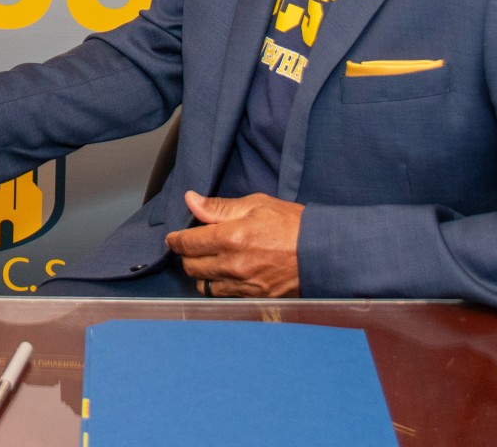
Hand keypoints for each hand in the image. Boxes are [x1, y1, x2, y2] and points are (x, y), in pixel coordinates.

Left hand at [164, 190, 304, 297]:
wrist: (323, 252)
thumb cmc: (292, 224)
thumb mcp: (256, 205)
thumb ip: (219, 207)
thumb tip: (191, 200)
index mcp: (230, 237)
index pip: (187, 243)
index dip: (175, 240)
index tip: (173, 238)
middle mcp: (232, 265)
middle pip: (191, 266)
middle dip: (187, 256)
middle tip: (193, 248)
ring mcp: (243, 284)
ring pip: (204, 285)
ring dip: (201, 274)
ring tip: (208, 263)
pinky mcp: (254, 297)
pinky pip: (223, 296)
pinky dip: (218, 287)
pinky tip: (224, 277)